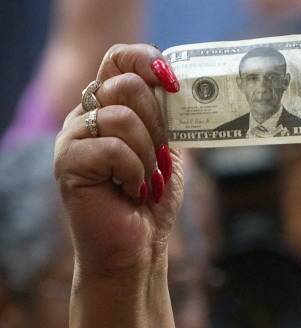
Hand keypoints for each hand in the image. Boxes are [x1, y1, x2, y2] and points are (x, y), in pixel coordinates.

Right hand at [54, 44, 180, 278]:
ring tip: (144, 180)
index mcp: (109, 106)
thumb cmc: (151, 199)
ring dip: (147, 153)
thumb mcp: (168, 149)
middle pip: (125, 84)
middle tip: (159, 157)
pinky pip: (113, 147)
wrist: (136, 247)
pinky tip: (130, 189)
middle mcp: (86, 115)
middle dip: (157, 123)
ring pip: (121, 116)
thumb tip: (185, 85)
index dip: (146, 60)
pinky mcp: (68, 162)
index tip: (173, 84)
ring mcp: (73, 137)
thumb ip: (169, 116)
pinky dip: (134, 171)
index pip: (119, 58)